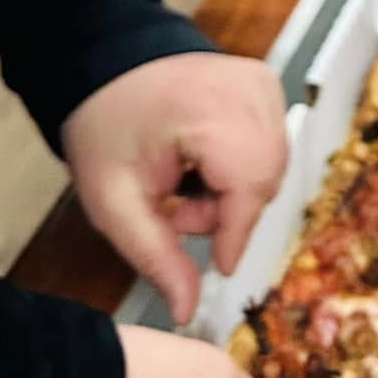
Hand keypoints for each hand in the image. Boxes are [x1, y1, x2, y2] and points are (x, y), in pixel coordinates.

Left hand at [63, 53, 287, 325]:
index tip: (216, 267)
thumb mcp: (114, 203)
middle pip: (264, 181)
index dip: (233, 234)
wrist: (106, 66)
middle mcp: (250, 88)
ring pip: (271, 167)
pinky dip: (241, 167)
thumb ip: (154, 257)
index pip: (248, 187)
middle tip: (177, 209)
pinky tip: (204, 162)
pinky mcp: (266, 84)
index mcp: (210, 109)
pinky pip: (271, 145)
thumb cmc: (106, 129)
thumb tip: (188, 311)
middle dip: (225, 210)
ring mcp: (262, 82)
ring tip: (186, 183)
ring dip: (233, 192)